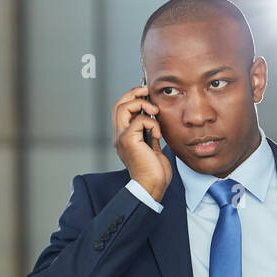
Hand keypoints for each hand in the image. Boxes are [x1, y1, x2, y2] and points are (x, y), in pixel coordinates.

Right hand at [112, 85, 171, 203]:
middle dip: (134, 93)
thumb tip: (154, 118)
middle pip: (119, 104)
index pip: (121, 110)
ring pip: (124, 107)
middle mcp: (119, 136)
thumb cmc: (154, 171)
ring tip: (155, 112)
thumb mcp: (152, 146)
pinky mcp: (128, 140)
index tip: (146, 94)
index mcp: (124, 137)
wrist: (152, 186)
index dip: (132, 97)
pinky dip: (152, 123)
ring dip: (142, 104)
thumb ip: (149, 132)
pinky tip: (157, 135)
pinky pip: (140, 120)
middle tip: (148, 91)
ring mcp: (122, 138)